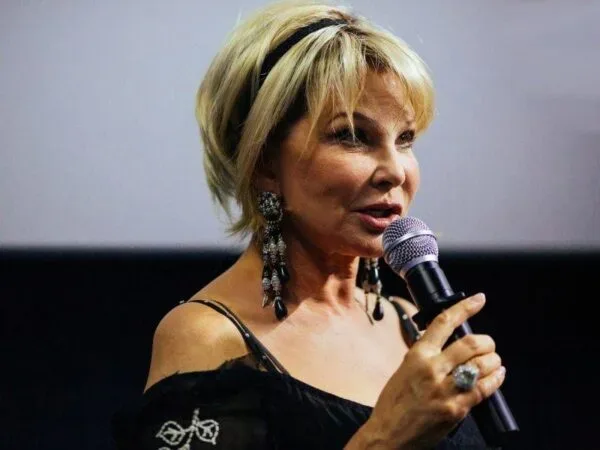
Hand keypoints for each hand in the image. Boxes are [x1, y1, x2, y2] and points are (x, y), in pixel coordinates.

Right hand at [365, 294, 505, 449]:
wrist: (389, 434)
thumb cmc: (394, 404)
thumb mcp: (404, 370)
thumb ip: (425, 356)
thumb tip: (446, 343)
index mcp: (417, 355)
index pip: (443, 323)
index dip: (465, 308)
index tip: (479, 299)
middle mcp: (432, 369)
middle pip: (471, 344)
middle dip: (487, 342)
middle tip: (489, 344)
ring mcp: (445, 389)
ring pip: (481, 364)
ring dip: (494, 360)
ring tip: (494, 361)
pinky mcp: (456, 409)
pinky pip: (484, 388)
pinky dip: (495, 379)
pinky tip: (497, 375)